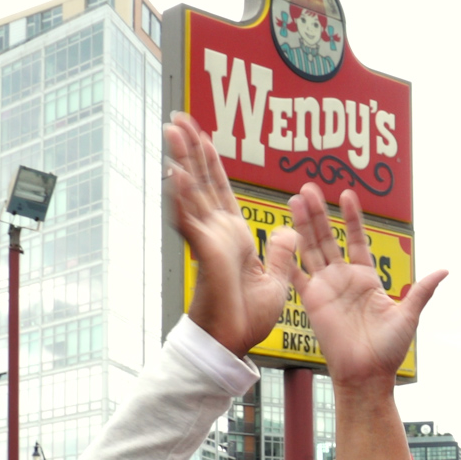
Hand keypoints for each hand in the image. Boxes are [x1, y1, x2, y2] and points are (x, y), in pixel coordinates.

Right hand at [164, 112, 290, 356]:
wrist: (233, 343)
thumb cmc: (248, 319)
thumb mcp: (278, 282)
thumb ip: (282, 254)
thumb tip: (288, 231)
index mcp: (233, 236)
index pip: (219, 190)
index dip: (211, 163)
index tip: (203, 136)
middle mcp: (217, 232)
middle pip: (201, 181)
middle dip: (191, 148)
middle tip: (179, 116)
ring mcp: (209, 240)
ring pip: (192, 192)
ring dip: (182, 159)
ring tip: (172, 128)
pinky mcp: (206, 253)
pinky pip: (193, 220)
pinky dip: (183, 196)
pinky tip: (174, 171)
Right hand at [276, 183, 445, 385]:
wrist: (367, 374)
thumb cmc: (389, 349)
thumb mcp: (408, 315)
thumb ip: (422, 290)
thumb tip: (444, 270)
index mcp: (366, 279)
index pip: (356, 240)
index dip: (352, 218)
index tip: (347, 194)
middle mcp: (344, 279)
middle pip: (328, 238)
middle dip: (319, 213)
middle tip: (309, 187)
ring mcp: (326, 288)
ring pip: (311, 249)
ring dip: (302, 225)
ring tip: (295, 199)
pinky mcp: (312, 301)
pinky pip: (298, 275)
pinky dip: (290, 256)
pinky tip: (282, 234)